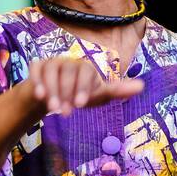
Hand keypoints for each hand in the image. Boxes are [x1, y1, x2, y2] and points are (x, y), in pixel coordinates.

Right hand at [28, 56, 143, 116]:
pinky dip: (36, 81)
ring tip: (52, 108)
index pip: (85, 71)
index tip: (81, 105)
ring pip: (50, 70)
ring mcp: (52, 63)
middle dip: (66, 92)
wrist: (54, 97)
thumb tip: (141, 86)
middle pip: (67, 71)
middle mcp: (68, 62)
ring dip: (52, 89)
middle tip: (65, 113)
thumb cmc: (80, 95)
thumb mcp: (98, 95)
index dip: (83, 87)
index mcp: (84, 68)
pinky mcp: (37, 67)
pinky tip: (39, 95)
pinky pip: (36, 68)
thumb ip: (117, 90)